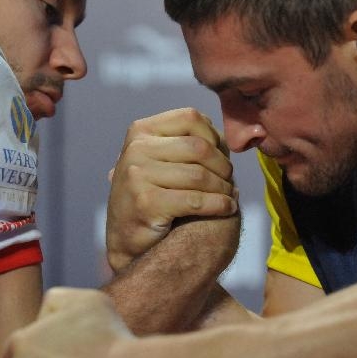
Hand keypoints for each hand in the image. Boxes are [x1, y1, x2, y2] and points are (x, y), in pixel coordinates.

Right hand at [106, 108, 237, 271]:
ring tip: (229, 196)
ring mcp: (138, 175)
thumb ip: (187, 144)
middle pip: (199, 147)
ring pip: (200, 175)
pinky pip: (196, 200)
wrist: (127, 239)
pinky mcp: (146, 203)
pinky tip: (227, 208)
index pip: (191, 118)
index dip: (214, 136)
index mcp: (141, 131)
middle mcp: (136, 149)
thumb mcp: (161, 161)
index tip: (221, 157)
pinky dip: (219, 205)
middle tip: (229, 181)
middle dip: (222, 166)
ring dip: (223, 188)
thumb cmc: (153, 196)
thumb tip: (226, 136)